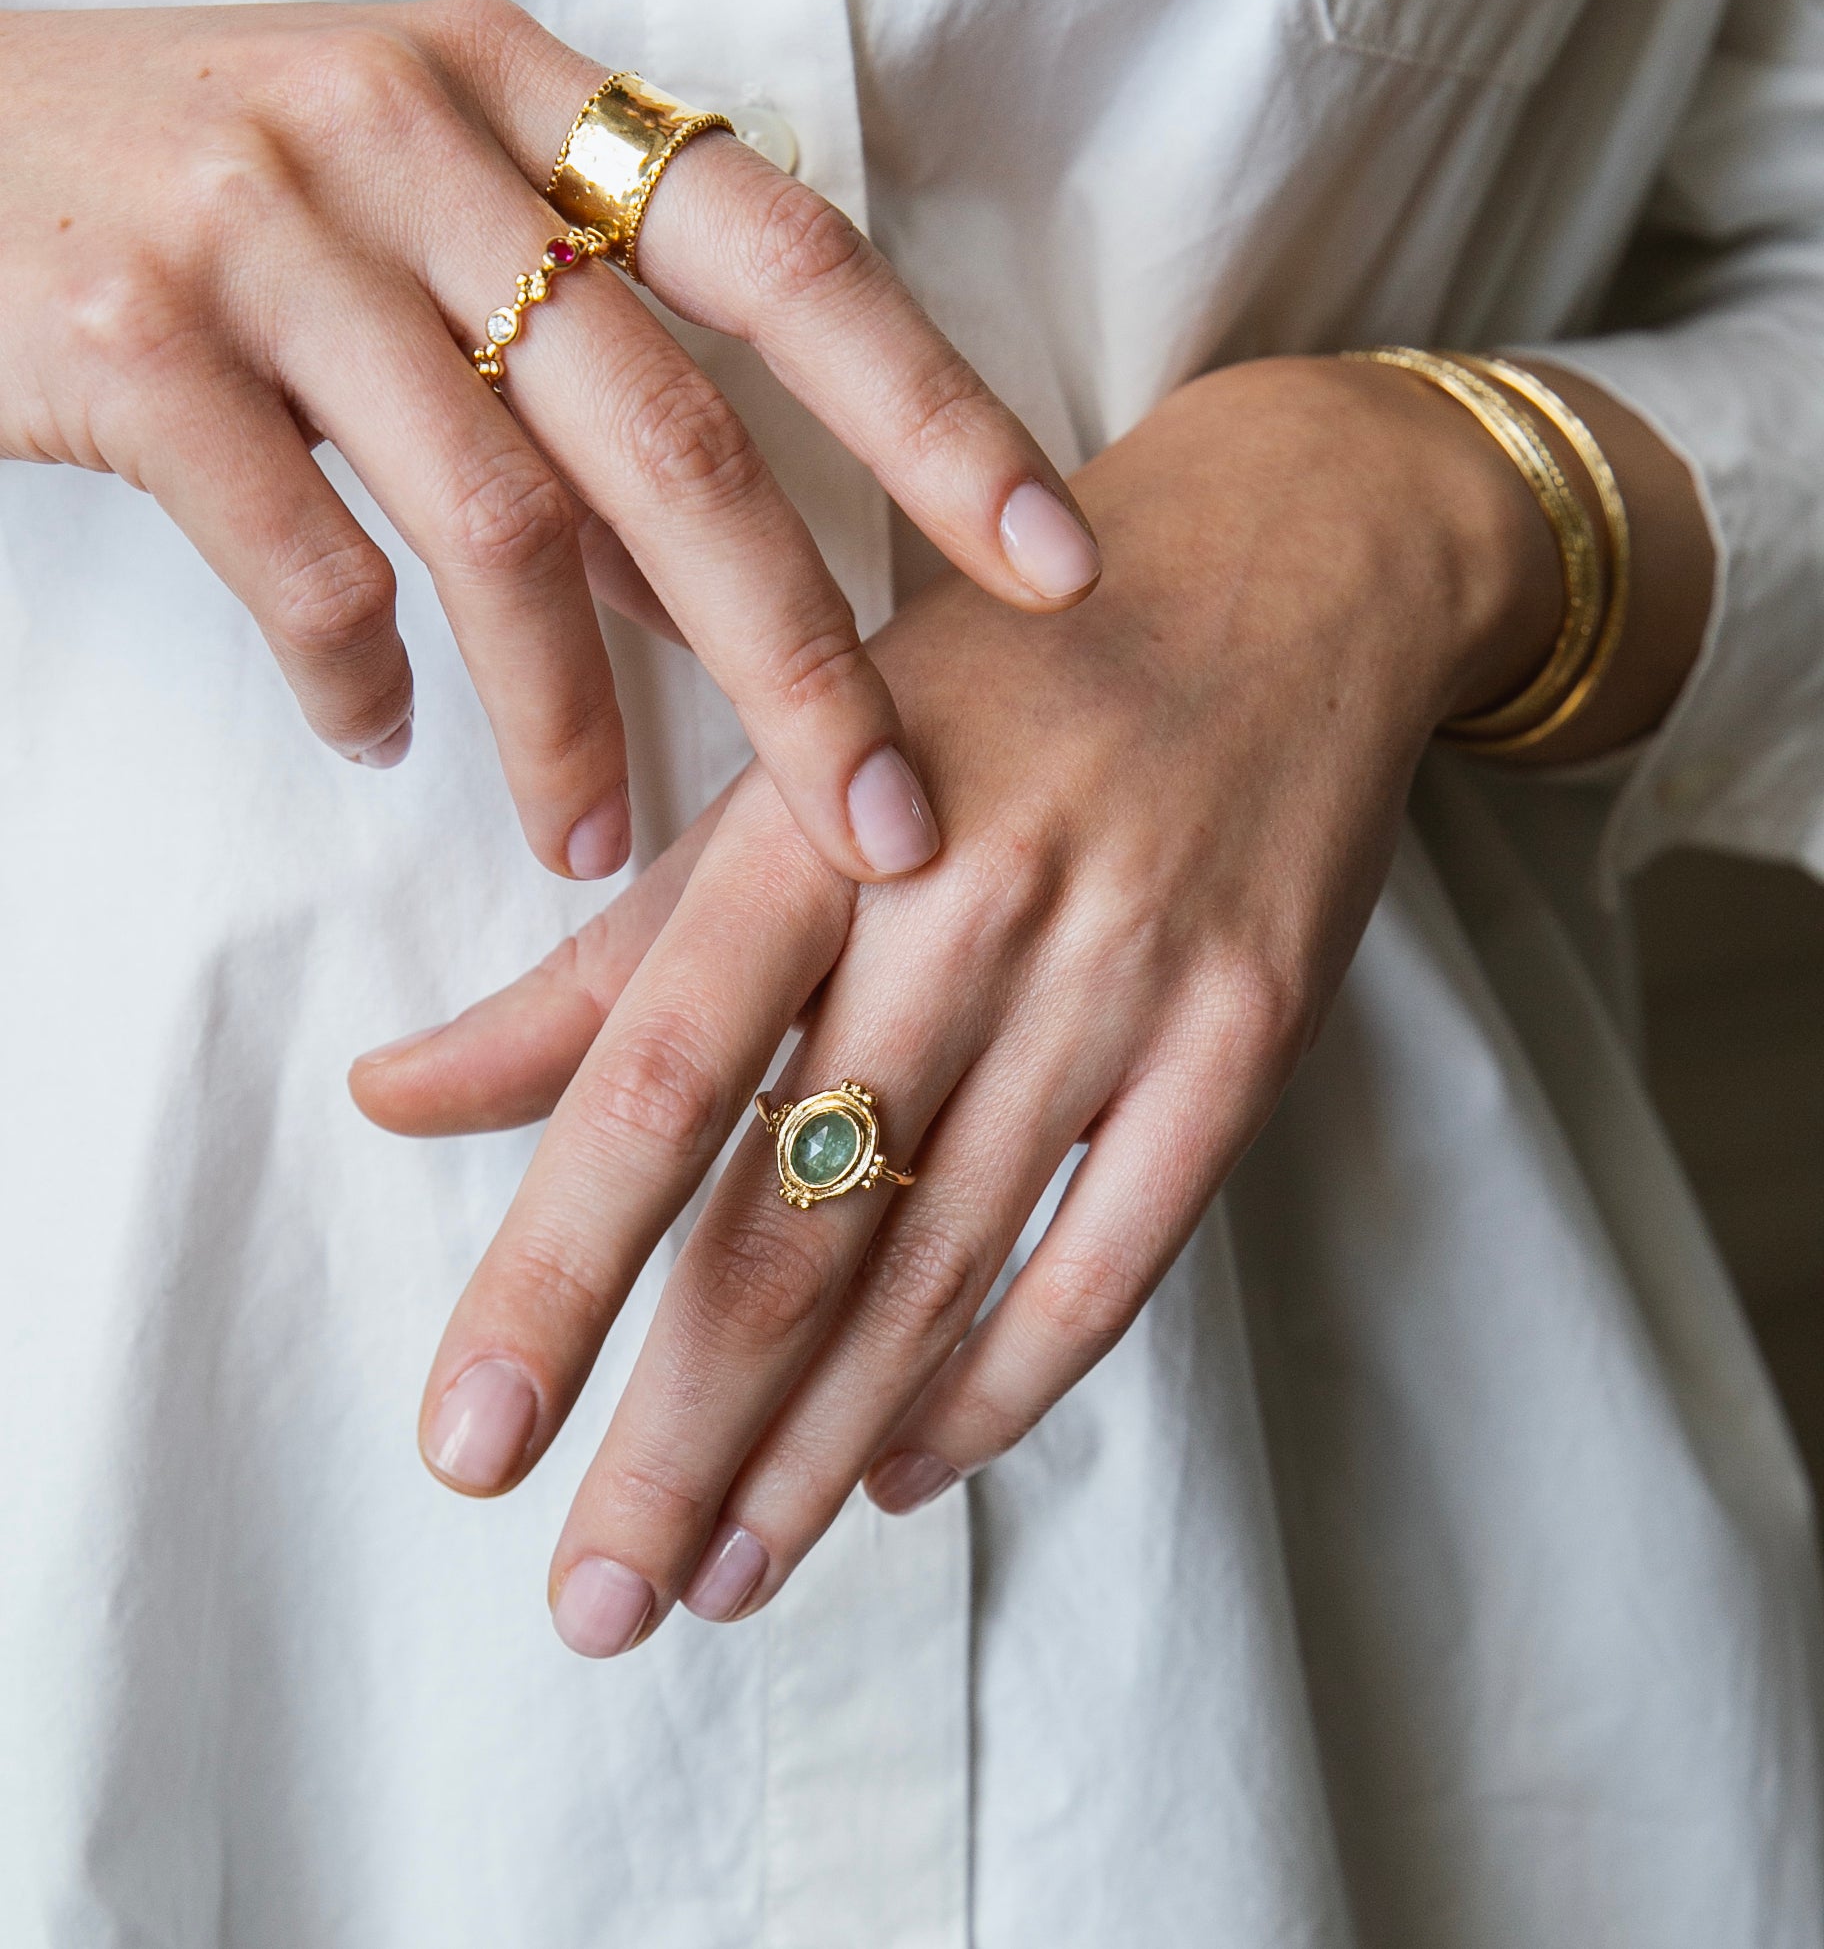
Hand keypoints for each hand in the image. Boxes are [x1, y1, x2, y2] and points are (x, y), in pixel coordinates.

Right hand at [2, 0, 1097, 879]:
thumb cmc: (219, 188)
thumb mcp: (421, 203)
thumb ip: (580, 363)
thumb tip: (727, 597)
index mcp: (530, 94)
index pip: (787, 258)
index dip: (935, 414)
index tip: (1055, 562)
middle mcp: (418, 134)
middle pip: (668, 425)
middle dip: (797, 644)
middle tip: (884, 813)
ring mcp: (268, 225)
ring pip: (492, 517)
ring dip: (568, 713)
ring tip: (600, 838)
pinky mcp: (131, 331)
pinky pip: (294, 555)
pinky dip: (359, 675)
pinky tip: (382, 739)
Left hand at [356, 353, 1605, 1652]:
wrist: (1283, 567)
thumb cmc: (987, 681)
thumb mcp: (787, 773)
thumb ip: (603, 954)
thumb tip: (395, 1097)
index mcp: (817, 813)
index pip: (653, 1074)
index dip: (556, 1270)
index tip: (471, 1447)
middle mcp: (968, 894)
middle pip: (799, 1215)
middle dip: (684, 1430)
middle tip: (596, 1604)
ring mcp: (1122, 967)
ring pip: (946, 1266)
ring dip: (822, 1444)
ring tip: (724, 1576)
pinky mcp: (1246, 1029)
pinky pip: (1113, 1254)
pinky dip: (1002, 1385)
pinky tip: (903, 1472)